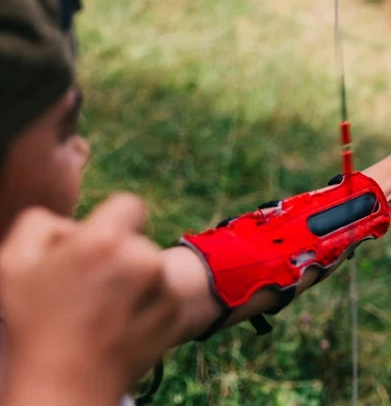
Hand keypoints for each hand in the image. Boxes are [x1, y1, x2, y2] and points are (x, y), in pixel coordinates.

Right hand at [0, 194, 180, 404]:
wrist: (64, 385)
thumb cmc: (34, 323)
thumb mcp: (13, 263)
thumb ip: (39, 224)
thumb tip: (72, 223)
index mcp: (105, 241)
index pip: (129, 205)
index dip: (113, 221)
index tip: (100, 242)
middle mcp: (143, 259)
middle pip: (138, 240)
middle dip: (119, 255)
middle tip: (89, 286)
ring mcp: (164, 289)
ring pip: (151, 268)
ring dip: (134, 280)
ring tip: (102, 310)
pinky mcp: (175, 314)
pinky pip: (164, 296)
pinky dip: (147, 305)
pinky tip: (118, 324)